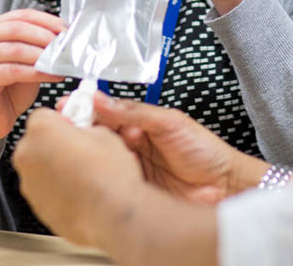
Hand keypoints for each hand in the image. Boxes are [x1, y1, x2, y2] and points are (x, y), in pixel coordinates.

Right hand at [0, 9, 64, 160]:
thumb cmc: (9, 89)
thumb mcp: (25, 61)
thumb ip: (37, 45)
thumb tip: (65, 35)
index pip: (22, 16)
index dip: (47, 21)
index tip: (66, 29)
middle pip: (17, 28)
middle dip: (45, 36)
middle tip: (65, 45)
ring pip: (16, 49)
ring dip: (43, 55)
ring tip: (62, 62)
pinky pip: (13, 71)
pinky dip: (38, 73)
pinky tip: (54, 76)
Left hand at [12, 108, 145, 247]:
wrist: (111, 216)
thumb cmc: (109, 177)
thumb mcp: (104, 134)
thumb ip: (85, 128)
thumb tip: (83, 132)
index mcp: (41, 130)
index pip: (44, 115)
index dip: (63, 120)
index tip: (74, 126)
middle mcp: (27, 155)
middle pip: (38, 141)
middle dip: (56, 143)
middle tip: (81, 150)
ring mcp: (29, 183)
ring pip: (40, 166)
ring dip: (56, 166)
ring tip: (84, 174)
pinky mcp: (36, 205)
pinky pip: (44, 189)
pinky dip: (57, 188)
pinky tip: (80, 191)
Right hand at [87, 92, 269, 202]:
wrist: (224, 186)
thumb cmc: (206, 151)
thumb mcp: (170, 122)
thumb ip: (136, 112)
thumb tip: (104, 100)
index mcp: (142, 123)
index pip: (108, 112)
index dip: (88, 109)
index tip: (69, 106)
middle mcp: (133, 145)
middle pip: (100, 135)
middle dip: (83, 131)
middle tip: (68, 128)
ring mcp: (131, 168)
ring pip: (102, 157)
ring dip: (92, 153)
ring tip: (80, 148)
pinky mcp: (133, 190)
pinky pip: (111, 181)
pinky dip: (102, 176)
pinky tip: (94, 172)